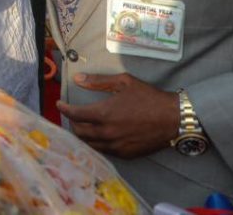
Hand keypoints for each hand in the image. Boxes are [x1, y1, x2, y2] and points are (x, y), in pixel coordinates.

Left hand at [56, 73, 179, 158]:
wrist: (172, 118)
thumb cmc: (148, 97)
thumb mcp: (123, 82)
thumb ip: (98, 82)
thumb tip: (78, 79)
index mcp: (103, 114)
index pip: (75, 115)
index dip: (64, 109)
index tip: (60, 104)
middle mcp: (106, 132)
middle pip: (79, 132)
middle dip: (72, 123)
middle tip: (72, 116)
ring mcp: (115, 146)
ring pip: (90, 144)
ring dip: (82, 135)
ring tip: (81, 127)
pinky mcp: (125, 154)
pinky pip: (104, 151)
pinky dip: (96, 144)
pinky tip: (97, 137)